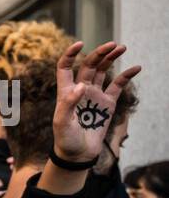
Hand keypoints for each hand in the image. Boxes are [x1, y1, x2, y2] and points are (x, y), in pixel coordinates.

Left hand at [51, 41, 139, 164]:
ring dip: (111, 58)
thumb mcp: (62, 122)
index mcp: (66, 91)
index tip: (80, 44)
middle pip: (89, 65)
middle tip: (113, 45)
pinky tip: (136, 67)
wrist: (78, 153)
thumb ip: (69, 103)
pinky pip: (117, 85)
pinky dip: (126, 76)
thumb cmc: (65, 139)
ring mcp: (95, 95)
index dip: (70, 54)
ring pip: (103, 71)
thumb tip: (81, 85)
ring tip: (121, 47)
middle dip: (99, 53)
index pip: (65, 67)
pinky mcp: (107, 103)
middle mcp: (80, 89)